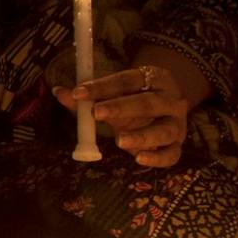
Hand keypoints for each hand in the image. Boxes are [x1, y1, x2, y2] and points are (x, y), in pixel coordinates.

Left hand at [54, 55, 197, 166]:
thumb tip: (59, 93)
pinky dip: (157, 159)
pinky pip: (171, 154)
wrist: (167, 108)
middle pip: (147, 103)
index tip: (78, 93)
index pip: (127, 80)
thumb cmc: (133, 99)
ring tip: (119, 141)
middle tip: (96, 113)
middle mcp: (171, 99)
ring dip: (142, 136)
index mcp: (153, 78)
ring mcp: (177, 123)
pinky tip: (139, 159)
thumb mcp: (112, 95)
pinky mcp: (178, 145)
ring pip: (164, 130)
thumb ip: (87, 97)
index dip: (102, 86)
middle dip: (121, 108)